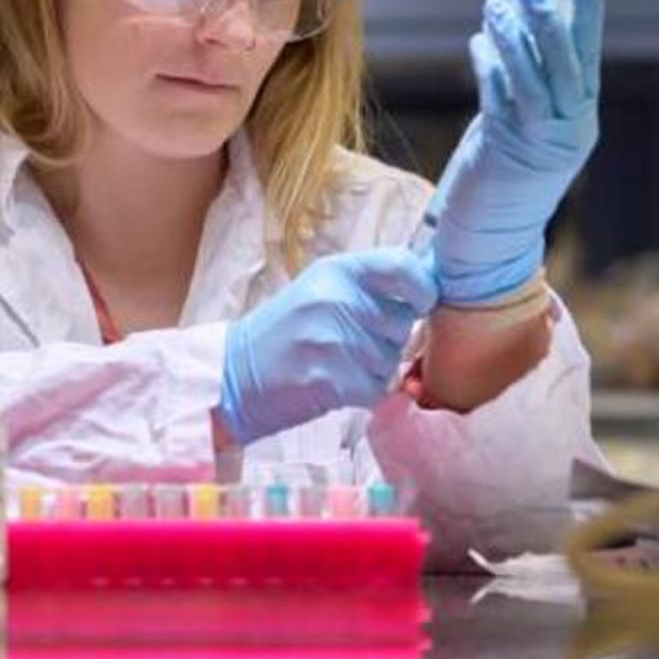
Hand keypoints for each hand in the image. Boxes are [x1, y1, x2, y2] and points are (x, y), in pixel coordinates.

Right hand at [217, 247, 437, 444]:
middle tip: (350, 344)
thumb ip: (366, 286)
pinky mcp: (330, 379)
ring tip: (335, 364)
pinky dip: (360, 393)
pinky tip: (332, 385)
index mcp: (336, 271)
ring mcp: (333, 339)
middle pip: (402, 322)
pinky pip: (375, 389)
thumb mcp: (320, 290)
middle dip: (388, 339)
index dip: (423, 288)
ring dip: (372, 369)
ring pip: (390, 360)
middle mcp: (336, 299)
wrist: (233, 374)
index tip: (420, 303)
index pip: (403, 265)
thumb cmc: (283, 332)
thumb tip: (425, 285)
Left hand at [429, 0, 602, 304]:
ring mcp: (539, 141)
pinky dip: (489, 68)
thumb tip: (518, 31)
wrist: (492, 236)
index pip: (590, 58)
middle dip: (548, 21)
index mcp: (582, 119)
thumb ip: (531, 88)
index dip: (589, 17)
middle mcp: (569, 129)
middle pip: (564, 65)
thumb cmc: (507, 175)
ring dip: (512, 38)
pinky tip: (478, 44)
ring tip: (495, 6)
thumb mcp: (530, 128)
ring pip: (530, 79)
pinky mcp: (505, 150)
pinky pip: (498, 99)